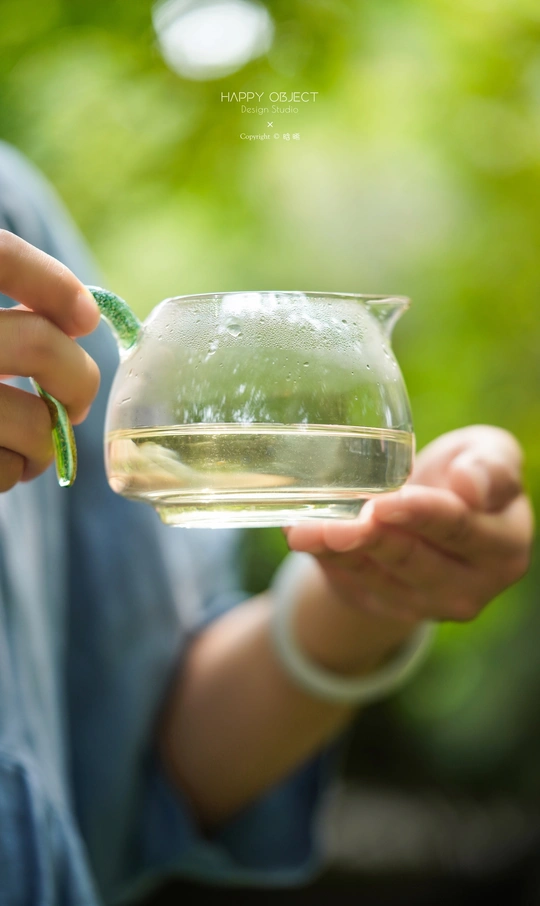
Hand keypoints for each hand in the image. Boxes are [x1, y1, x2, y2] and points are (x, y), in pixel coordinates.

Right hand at [0, 231, 99, 489]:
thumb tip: (82, 317)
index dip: (50, 282)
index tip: (87, 316)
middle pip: (38, 345)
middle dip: (78, 380)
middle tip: (78, 401)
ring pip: (32, 420)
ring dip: (47, 440)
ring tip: (33, 444)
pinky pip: (2, 467)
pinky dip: (12, 472)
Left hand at [284, 426, 533, 624]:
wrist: (431, 514)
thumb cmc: (463, 473)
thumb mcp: (488, 455)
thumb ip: (491, 465)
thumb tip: (468, 485)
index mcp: (503, 546)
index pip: (460, 529)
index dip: (421, 515)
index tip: (384, 502)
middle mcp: (469, 587)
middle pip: (414, 560)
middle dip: (373, 540)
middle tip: (340, 522)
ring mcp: (425, 605)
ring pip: (375, 576)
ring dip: (337, 551)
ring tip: (304, 530)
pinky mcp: (386, 606)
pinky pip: (351, 582)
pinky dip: (323, 556)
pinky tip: (300, 533)